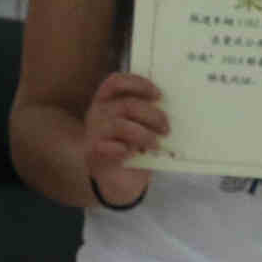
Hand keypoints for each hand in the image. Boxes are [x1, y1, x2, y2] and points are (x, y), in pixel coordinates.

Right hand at [81, 71, 168, 207]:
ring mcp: (93, 131)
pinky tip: (131, 154)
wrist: (117, 180)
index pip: (116, 82)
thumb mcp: (138, 126)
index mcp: (106, 100)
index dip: (138, 83)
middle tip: (166, 128)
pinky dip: (123, 150)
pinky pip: (109, 147)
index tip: (159, 95)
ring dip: (144, 135)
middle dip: (152, 115)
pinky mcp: (92, 151)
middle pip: (127, 105)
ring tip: (155, 144)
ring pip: (121, 125)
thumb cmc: (130, 146)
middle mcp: (97, 112)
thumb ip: (145, 115)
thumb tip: (169, 109)